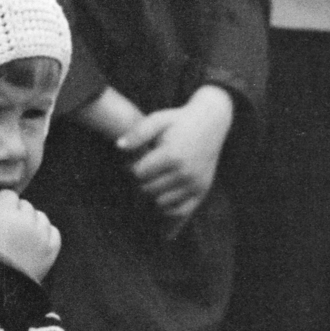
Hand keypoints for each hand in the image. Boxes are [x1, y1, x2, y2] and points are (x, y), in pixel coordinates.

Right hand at [0, 190, 61, 283]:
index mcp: (5, 213)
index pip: (8, 195)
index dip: (2, 204)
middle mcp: (26, 219)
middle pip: (25, 205)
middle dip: (17, 213)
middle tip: (10, 228)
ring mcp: (41, 234)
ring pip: (41, 216)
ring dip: (32, 222)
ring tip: (24, 236)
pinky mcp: (52, 249)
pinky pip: (53, 232)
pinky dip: (46, 234)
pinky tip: (37, 242)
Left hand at [118, 85, 232, 235]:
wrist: (211, 121)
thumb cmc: (178, 120)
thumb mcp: (158, 119)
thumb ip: (138, 132)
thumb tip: (118, 146)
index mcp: (171, 155)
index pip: (137, 174)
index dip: (130, 168)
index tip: (132, 161)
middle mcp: (185, 173)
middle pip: (147, 190)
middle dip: (140, 182)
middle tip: (141, 171)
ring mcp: (195, 184)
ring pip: (160, 203)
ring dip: (152, 195)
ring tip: (152, 180)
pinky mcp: (202, 191)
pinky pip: (180, 212)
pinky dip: (168, 209)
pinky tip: (162, 197)